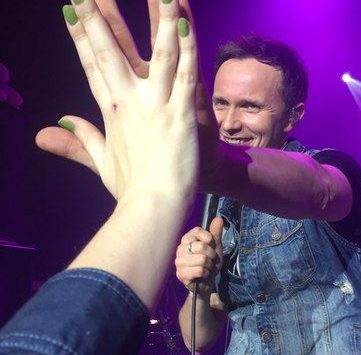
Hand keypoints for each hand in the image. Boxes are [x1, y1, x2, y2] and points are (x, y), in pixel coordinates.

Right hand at [51, 0, 197, 201]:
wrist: (153, 207)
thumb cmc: (131, 189)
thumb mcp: (100, 164)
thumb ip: (79, 142)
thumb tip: (52, 130)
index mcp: (110, 112)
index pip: (91, 64)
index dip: (80, 35)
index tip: (71, 8)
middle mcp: (129, 100)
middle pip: (111, 48)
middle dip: (98, 12)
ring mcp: (155, 104)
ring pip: (156, 51)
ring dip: (157, 16)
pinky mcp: (181, 112)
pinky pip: (185, 72)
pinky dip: (187, 46)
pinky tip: (185, 19)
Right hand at [175, 217, 223, 294]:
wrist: (207, 282)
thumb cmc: (209, 262)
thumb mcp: (215, 246)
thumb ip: (216, 232)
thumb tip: (219, 218)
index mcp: (187, 239)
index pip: (197, 231)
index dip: (209, 239)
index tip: (211, 245)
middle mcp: (180, 249)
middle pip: (202, 246)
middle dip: (212, 255)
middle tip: (210, 260)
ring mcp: (179, 261)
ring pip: (202, 260)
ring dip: (210, 266)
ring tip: (206, 268)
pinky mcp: (181, 274)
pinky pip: (200, 270)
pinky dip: (206, 274)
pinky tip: (203, 275)